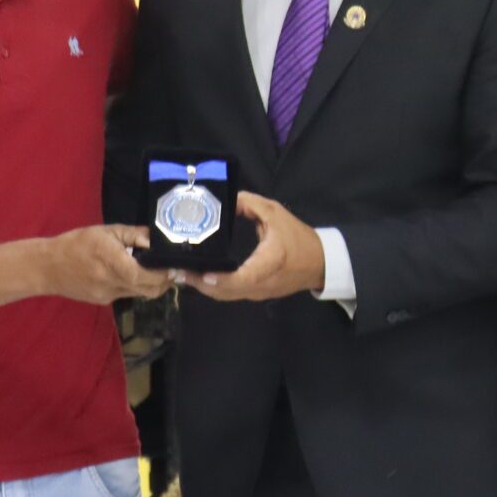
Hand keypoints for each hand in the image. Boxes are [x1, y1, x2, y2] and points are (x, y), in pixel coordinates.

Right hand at [40, 225, 172, 305]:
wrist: (48, 267)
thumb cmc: (76, 243)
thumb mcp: (105, 231)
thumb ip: (133, 234)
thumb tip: (155, 238)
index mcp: (112, 261)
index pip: (146, 275)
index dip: (164, 274)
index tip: (173, 266)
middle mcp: (112, 282)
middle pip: (149, 290)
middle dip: (164, 281)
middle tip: (170, 270)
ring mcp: (108, 295)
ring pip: (140, 294)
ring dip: (151, 285)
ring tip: (153, 271)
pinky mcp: (104, 301)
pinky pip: (127, 294)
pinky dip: (134, 286)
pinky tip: (130, 274)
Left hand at [189, 192, 325, 301]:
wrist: (319, 263)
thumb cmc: (297, 237)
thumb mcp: (275, 213)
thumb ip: (249, 204)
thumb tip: (225, 199)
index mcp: (269, 262)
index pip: (244, 278)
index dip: (223, 279)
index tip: (203, 274)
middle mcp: (262, 283)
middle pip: (227, 291)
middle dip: (200, 283)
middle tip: (177, 270)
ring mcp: (258, 293)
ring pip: (226, 296)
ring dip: (204, 287)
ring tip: (183, 273)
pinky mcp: (255, 295)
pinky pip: (231, 295)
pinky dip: (214, 288)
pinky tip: (200, 277)